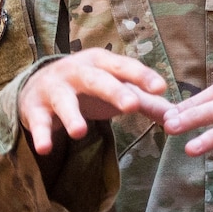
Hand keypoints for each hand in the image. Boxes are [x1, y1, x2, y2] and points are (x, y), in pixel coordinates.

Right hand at [19, 49, 170, 156]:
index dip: (142, 76)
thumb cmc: (88, 88)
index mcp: (101, 63)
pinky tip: (45, 149)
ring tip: (80, 132)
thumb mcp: (116, 89)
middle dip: (113, 91)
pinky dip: (41, 135)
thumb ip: (146, 102)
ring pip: (64, 100)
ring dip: (71, 115)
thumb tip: (177, 117)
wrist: (39, 87)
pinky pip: (39, 122)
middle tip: (131, 105)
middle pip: (97, 79)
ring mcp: (55, 88)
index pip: (124, 67)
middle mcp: (77, 70)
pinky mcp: (35, 108)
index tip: (161, 88)